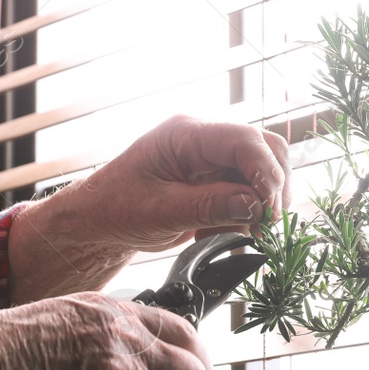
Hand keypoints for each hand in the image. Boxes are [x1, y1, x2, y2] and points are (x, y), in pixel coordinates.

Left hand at [58, 114, 290, 252]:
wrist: (96, 223)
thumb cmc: (115, 210)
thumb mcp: (161, 212)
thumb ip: (210, 206)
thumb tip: (257, 205)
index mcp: (186, 135)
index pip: (244, 141)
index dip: (265, 174)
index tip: (269, 212)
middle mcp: (205, 140)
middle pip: (264, 150)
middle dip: (273, 188)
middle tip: (266, 227)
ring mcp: (212, 160)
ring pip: (262, 171)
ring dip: (261, 205)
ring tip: (243, 234)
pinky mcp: (215, 180)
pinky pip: (248, 192)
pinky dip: (246, 216)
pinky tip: (223, 234)